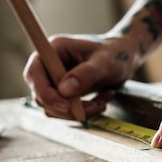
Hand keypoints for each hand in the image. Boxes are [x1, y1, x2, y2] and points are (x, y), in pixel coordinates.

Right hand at [23, 33, 140, 119]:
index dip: (45, 92)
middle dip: (66, 107)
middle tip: (93, 107)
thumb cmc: (116, 53)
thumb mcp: (105, 62)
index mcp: (54, 49)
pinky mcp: (63, 92)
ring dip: (77, 111)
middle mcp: (49, 64)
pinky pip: (64, 110)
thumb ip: (85, 74)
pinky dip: (82, 111)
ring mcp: (55, 79)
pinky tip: (101, 101)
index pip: (34, 72)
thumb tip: (64, 90)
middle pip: (41, 94)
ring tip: (102, 102)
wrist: (126, 57)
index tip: (65, 105)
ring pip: (52, 107)